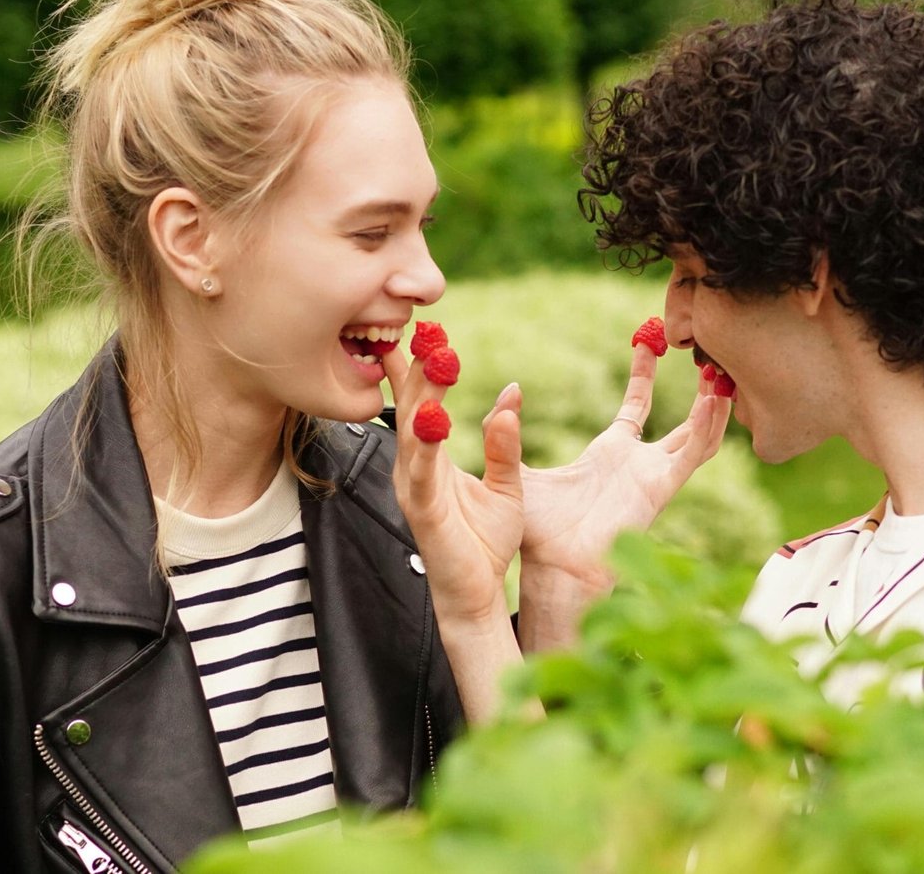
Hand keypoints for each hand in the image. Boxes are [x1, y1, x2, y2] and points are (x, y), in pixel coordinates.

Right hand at [385, 344, 524, 629]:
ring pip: (413, 433)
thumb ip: (505, 440)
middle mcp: (414, 468)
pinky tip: (433, 419)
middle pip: (412, 408)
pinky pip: (424, 474)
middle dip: (417, 368)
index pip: (420, 403)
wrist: (476, 594)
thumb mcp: (505, 483)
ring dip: (422, 395)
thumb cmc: (485, 541)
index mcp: (430, 458)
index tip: (424, 329)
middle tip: (424, 329)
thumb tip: (512, 392)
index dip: (419, 367)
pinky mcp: (424, 512)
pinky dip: (427, 446)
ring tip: (433, 360)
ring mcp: (415, 489)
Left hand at [495, 344, 730, 645]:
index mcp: (610, 453)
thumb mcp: (520, 468)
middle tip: (708, 355)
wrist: (553, 567)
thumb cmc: (538, 530)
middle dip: (697, 390)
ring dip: (713, 409)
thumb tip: (507, 390)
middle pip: (682, 420)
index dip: (644, 374)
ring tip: (722, 376)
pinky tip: (715, 401)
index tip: (647, 340)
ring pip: (698, 436)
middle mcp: (639, 464)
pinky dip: (707, 429)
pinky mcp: (661, 489)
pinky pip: (693, 455)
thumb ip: (508, 430)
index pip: (637, 405)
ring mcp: (654, 476)